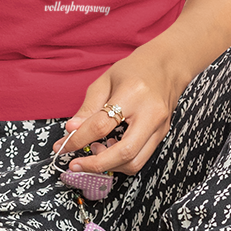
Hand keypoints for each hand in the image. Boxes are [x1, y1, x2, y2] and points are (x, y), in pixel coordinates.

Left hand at [53, 51, 184, 175]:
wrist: (167, 66)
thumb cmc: (134, 70)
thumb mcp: (105, 81)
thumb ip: (88, 108)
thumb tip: (71, 131)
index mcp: (133, 93)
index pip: (101, 125)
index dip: (79, 139)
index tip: (62, 146)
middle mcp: (151, 113)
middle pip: (125, 152)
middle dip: (96, 164)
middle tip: (76, 165)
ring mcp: (160, 126)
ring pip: (135, 162)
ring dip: (110, 164)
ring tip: (96, 148)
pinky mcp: (162, 135)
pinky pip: (140, 158)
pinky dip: (121, 160)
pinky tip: (110, 146)